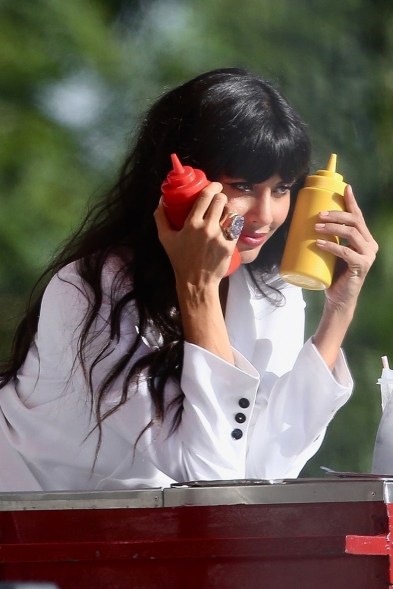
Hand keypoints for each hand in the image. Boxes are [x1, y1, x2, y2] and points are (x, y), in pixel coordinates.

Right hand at [154, 182, 237, 287]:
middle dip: (220, 196)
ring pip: (230, 212)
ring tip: (223, 212)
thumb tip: (160, 201)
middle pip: (220, 200)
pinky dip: (233, 222)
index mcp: (192, 224)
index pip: (206, 197)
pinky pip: (236, 226)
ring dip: (227, 209)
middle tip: (218, 199)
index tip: (215, 185)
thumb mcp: (165, 239)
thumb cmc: (180, 260)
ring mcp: (221, 236)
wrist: (196, 282)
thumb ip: (161, 218)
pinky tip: (228, 224)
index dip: (213, 187)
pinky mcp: (230, 245)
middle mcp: (208, 228)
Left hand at [315, 184, 377, 313]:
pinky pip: (346, 252)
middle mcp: (369, 244)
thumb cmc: (333, 273)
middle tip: (319, 215)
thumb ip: (328, 238)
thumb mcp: (331, 251)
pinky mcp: (361, 266)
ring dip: (332, 228)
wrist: (338, 298)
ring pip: (351, 234)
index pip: (358, 216)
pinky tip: (320, 243)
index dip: (352, 202)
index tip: (345, 188)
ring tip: (316, 228)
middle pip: (355, 221)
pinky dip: (331, 246)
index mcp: (364, 238)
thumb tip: (306, 222)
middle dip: (336, 214)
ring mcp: (367, 255)